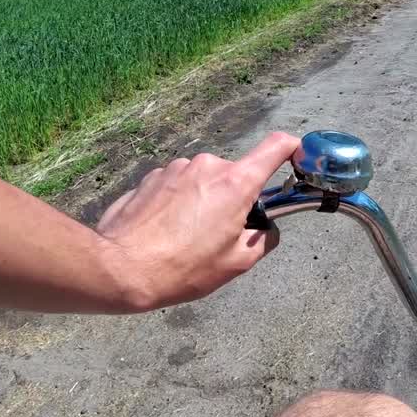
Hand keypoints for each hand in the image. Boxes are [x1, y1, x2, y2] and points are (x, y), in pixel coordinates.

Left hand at [96, 132, 300, 311]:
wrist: (120, 267)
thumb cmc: (181, 269)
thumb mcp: (236, 264)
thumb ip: (262, 239)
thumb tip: (265, 230)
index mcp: (235, 184)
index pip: (275, 147)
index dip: (292, 149)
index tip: (296, 158)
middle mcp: (207, 165)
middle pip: (235, 176)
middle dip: (234, 200)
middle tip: (220, 236)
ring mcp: (176, 168)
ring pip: (204, 182)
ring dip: (203, 203)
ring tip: (185, 239)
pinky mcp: (152, 176)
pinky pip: (177, 187)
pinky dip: (178, 205)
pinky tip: (165, 233)